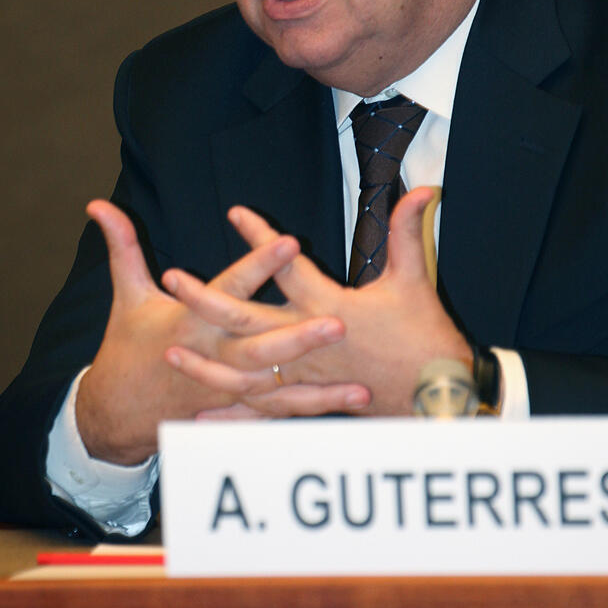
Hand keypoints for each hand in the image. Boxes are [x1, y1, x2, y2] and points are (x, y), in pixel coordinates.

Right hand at [76, 200, 365, 463]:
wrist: (116, 413)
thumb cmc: (128, 346)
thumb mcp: (127, 295)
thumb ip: (122, 246)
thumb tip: (98, 204)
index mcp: (190, 323)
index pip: (229, 289)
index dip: (257, 265)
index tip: (288, 241)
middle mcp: (212, 357)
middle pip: (259, 348)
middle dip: (299, 338)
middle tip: (338, 322)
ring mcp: (227, 390)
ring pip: (277, 387)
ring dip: (318, 384)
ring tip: (359, 381)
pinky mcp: (239, 411)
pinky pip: (280, 411)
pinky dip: (316, 408)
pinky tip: (355, 402)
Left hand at [168, 188, 470, 417]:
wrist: (436, 395)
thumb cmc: (424, 336)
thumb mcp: (414, 280)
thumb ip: (409, 232)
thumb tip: (421, 190)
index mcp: (330, 307)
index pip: (287, 265)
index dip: (261, 237)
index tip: (234, 212)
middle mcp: (309, 342)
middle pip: (246, 319)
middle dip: (205, 300)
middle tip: (172, 280)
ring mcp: (304, 375)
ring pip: (244, 372)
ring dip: (205, 363)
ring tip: (171, 351)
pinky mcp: (308, 399)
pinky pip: (261, 410)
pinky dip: (230, 413)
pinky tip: (199, 417)